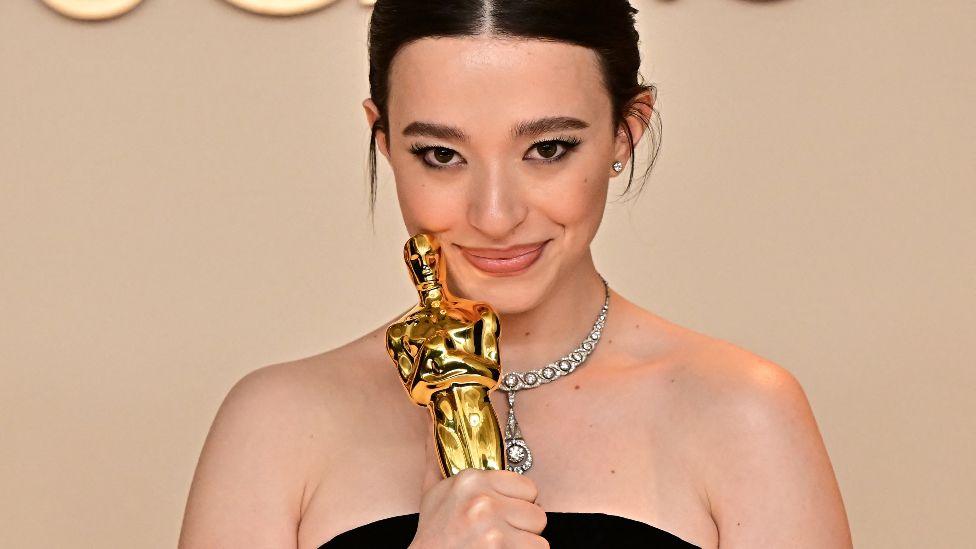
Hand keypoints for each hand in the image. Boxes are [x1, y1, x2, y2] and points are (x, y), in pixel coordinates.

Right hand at [408, 430, 547, 547]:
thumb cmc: (433, 533)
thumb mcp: (433, 491)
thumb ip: (437, 455)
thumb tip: (431, 417)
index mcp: (471, 479)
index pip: (528, 486)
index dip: (519, 504)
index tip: (504, 513)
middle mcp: (482, 499)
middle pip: (537, 512)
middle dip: (523, 526)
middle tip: (500, 533)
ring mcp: (492, 526)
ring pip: (539, 534)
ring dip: (524, 543)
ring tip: (501, 545)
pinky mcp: (499, 546)